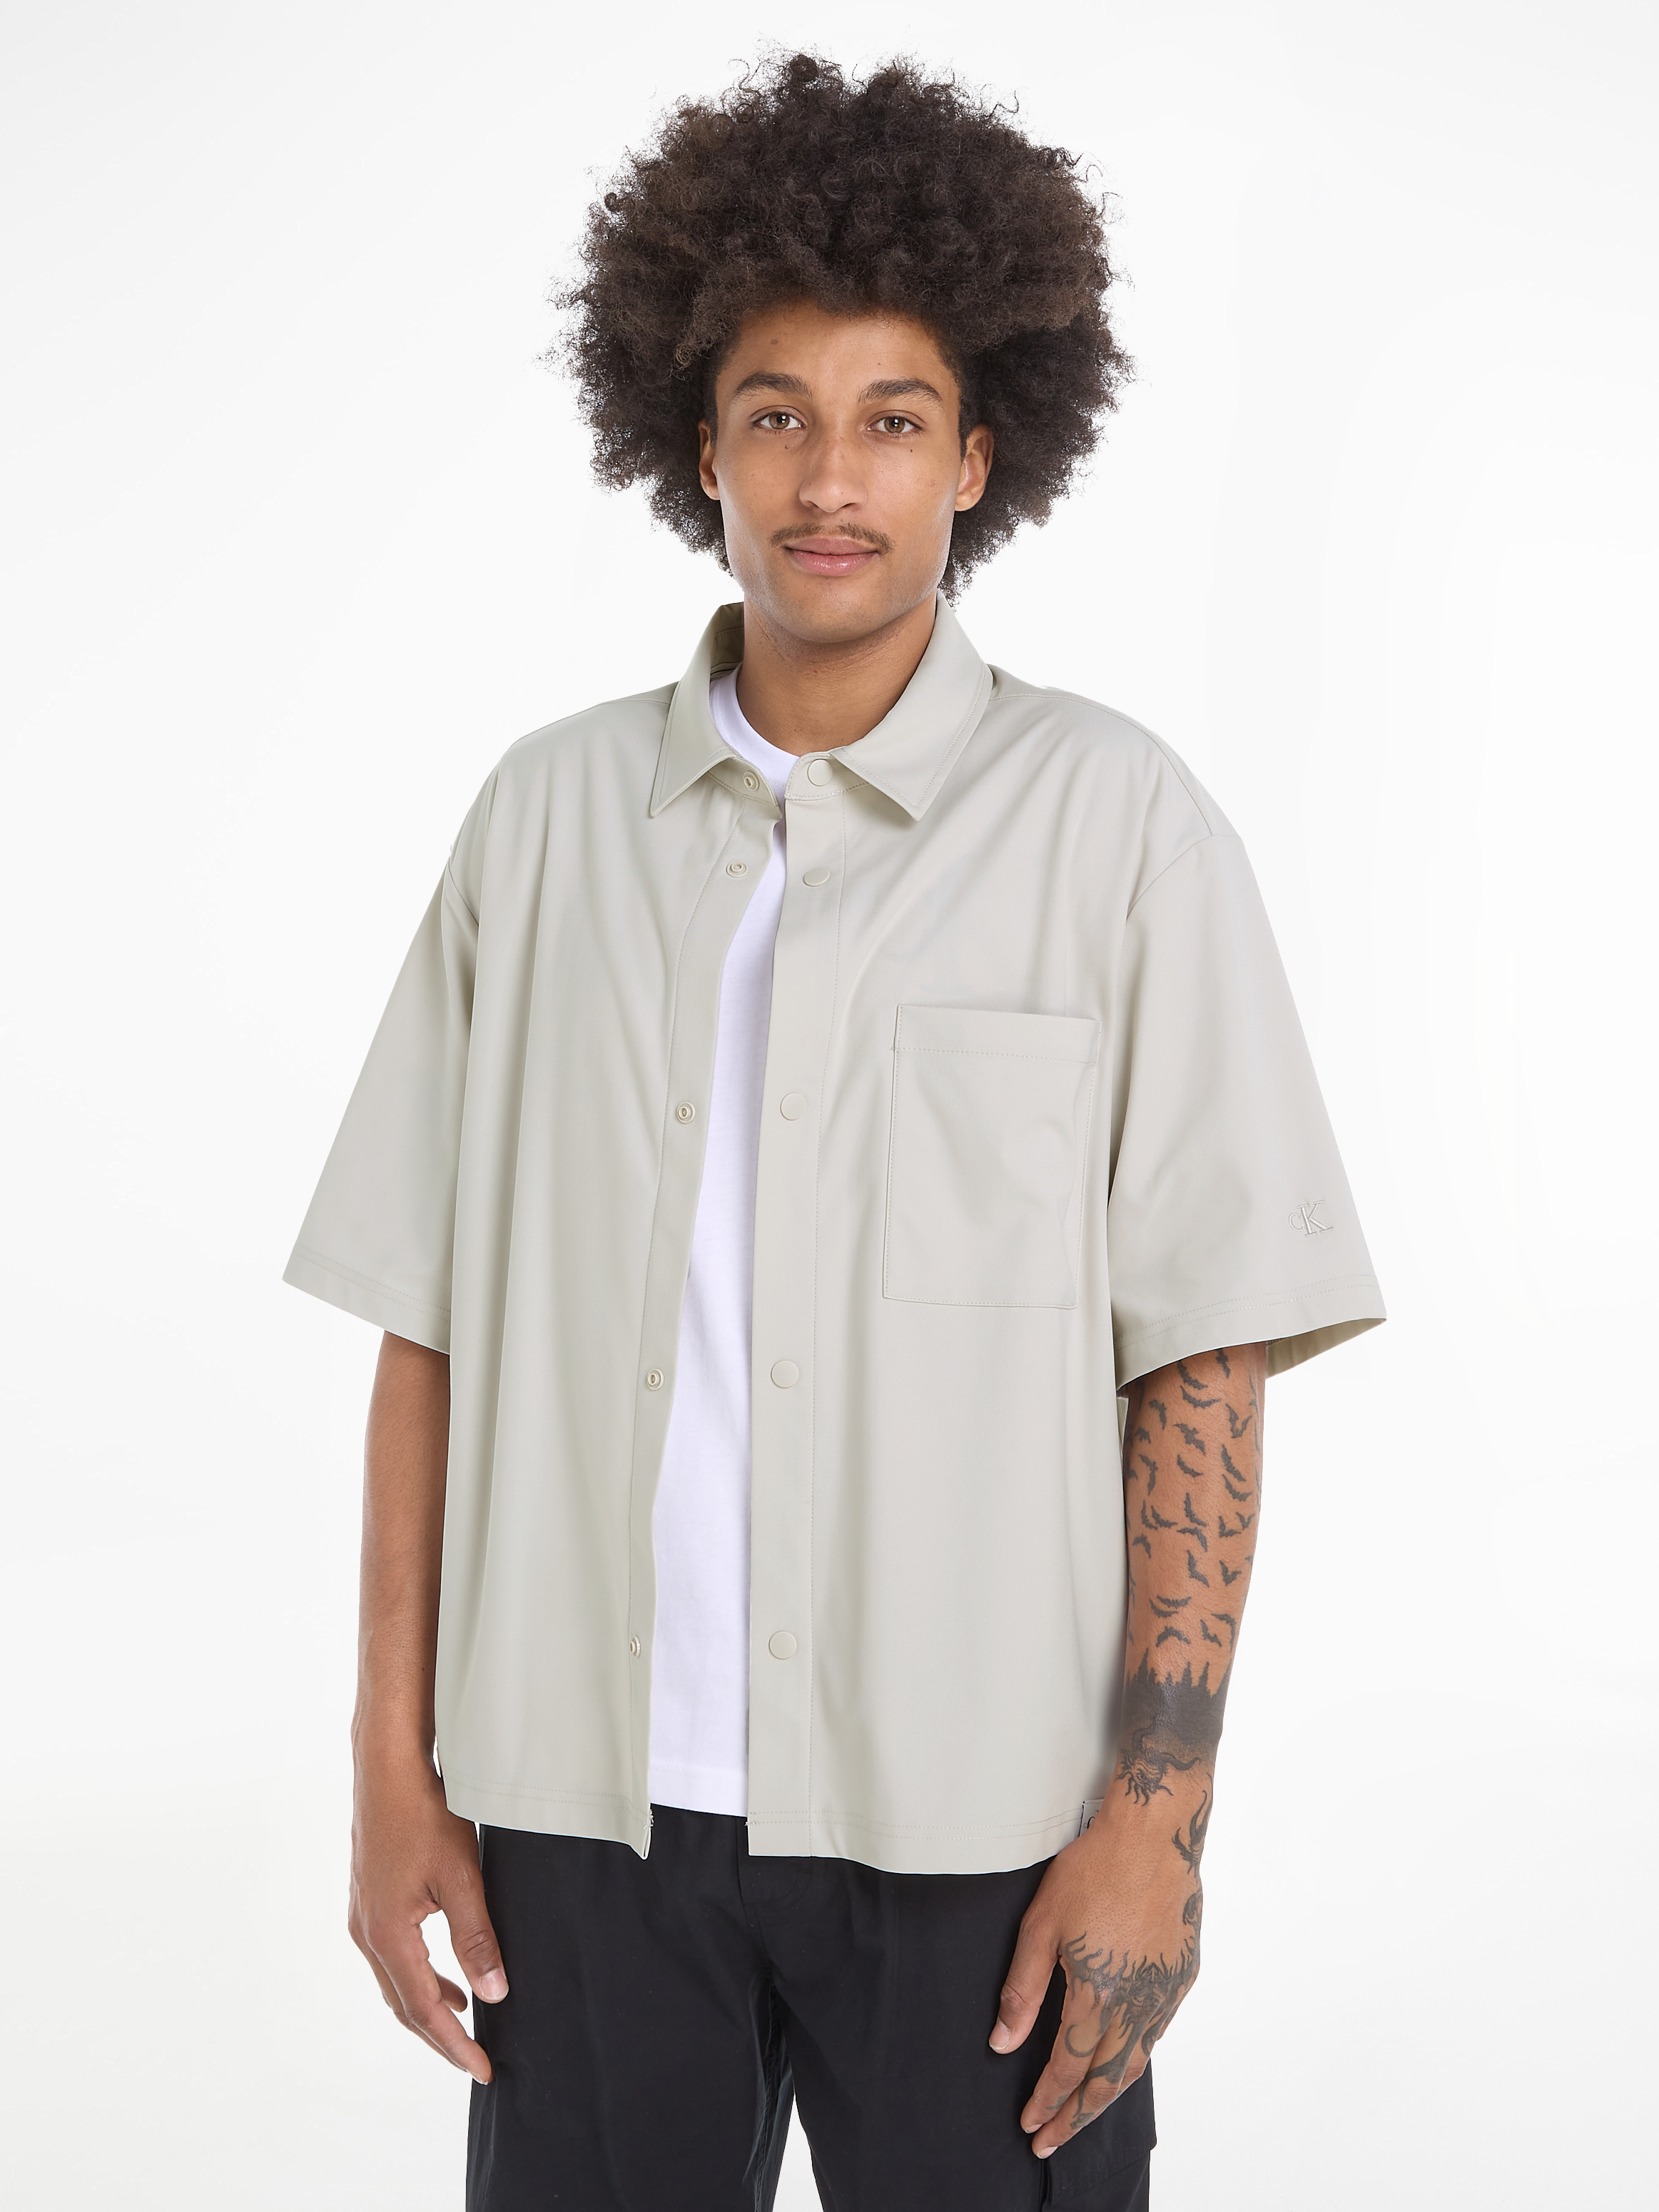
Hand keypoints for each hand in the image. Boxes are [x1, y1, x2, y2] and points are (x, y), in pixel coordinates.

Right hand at [348, 1748, 506, 2081]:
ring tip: (464, 2018)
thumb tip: (493, 1994)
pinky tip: (443, 1970)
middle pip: (403, 2004)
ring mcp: (363, 1914)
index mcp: (387, 1935)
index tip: (482, 2069)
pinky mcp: (368, 1897)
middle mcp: (366, 1932)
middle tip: (474, 2058)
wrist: (387, 1766)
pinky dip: (418, 1974)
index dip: (454, 2043)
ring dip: (428, 2003)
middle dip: (440, 2035)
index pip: (423, 2009)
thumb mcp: (461, 1876)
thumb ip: (476, 1938)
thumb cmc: (423, 1813)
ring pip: (395, 1980)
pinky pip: (391, 1955)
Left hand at [989, 1788, 1206, 2157]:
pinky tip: (1120, 2061)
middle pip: (1106, 2081)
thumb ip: (1023, 1989)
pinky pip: (1158, 2033)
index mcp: (1097, 1991)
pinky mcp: (1183, 1976)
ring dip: (1107, 2095)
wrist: (1154, 1833)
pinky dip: (1135, 2058)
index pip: (1067, 2067)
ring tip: (1082, 2113)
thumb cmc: (1093, 1868)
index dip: (1047, 2100)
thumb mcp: (1041, 1924)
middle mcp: (1136, 2002)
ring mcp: (1165, 1992)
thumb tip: (1002, 2042)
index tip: (1031, 2123)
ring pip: (1136, 2063)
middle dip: (1076, 2117)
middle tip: (1051, 2139)